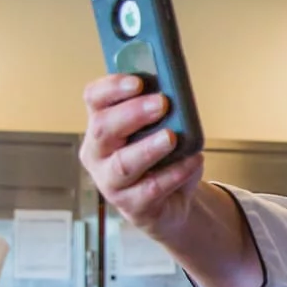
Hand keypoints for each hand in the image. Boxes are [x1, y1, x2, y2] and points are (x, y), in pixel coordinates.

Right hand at [80, 74, 204, 233]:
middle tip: (162, 103)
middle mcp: (98, 153)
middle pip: (103, 129)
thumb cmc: (161, 158)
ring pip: (123, 164)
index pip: (94, 99)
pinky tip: (192, 160)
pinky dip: (175, 173)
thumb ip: (161, 112)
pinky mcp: (131, 205)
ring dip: (149, 148)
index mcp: (100, 126)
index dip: (112, 87)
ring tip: (172, 137)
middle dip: (133, 113)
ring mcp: (111, 182)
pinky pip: (151, 188)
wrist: (170, 202)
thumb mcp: (160, 129)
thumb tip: (175, 91)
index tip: (138, 81)